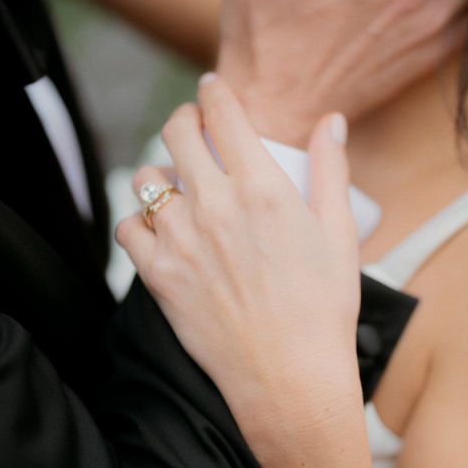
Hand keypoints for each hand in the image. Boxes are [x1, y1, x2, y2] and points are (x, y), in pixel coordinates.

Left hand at [116, 77, 364, 467]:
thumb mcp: (339, 235)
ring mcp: (181, 240)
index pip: (223, 113)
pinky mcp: (158, 275)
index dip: (214, 92)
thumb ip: (331, 171)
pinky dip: (138, 220)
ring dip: (161, 172)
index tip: (211, 89)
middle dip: (184, 119)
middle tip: (192, 127)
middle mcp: (214, 205)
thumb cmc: (323, 310)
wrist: (290, 379)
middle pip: (176, 132)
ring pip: (147, 177)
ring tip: (175, 183)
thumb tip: (330, 123)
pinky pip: (127, 227)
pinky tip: (157, 227)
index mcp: (262, 188)